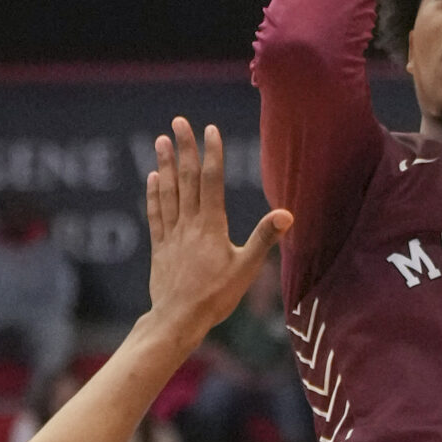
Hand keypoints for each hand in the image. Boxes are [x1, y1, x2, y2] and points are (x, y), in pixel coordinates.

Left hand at [144, 118, 292, 355]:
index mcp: (211, 226)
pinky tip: (154, 178)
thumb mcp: (247, 269)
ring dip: (165, 165)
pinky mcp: (160, 247)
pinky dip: (154, 194)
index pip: (211, 181)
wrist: (178, 319)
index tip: (210, 130)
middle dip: (184, 148)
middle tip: (179, 122)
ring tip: (161, 141)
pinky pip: (156, 214)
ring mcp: (172, 234)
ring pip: (168, 192)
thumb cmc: (217, 296)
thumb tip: (287, 214)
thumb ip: (265, 238)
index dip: (211, 154)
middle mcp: (189, 224)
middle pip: (187, 179)